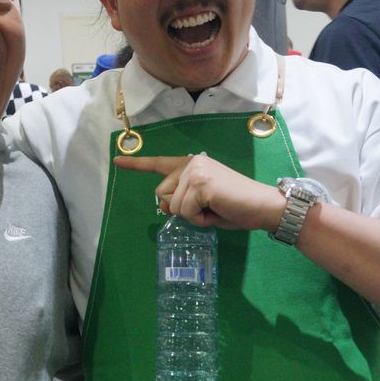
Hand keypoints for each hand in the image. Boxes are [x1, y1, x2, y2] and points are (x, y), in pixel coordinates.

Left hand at [113, 153, 283, 231]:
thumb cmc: (235, 207)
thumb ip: (180, 201)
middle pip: (162, 195)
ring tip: (215, 208)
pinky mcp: (200, 183)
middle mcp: (190, 163)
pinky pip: (185, 212)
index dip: (136, 165)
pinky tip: (217, 210)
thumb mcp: (201, 205)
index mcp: (191, 165)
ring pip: (173, 206)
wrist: (263, 207)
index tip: (116, 161)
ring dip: (193, 216)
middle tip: (209, 207)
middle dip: (182, 208)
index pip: (158, 164)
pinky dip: (200, 219)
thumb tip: (163, 205)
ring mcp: (194, 171)